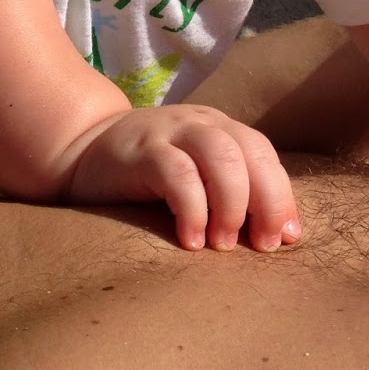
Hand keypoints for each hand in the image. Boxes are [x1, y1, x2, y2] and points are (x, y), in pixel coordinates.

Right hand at [67, 104, 300, 252]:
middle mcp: (200, 124)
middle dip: (267, 201)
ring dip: (232, 204)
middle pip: (251, 153)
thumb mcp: (193, 175)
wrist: (80, 152)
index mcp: (219, 128)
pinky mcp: (141, 151)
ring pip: (221, 157)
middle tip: (264, 245)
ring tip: (223, 244)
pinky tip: (191, 240)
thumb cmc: (146, 177)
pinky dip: (193, 209)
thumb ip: (228, 191)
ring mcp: (169, 133)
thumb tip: (276, 236)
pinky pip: (178, 174)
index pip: (263, 154)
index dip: (282, 195)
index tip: (288, 237)